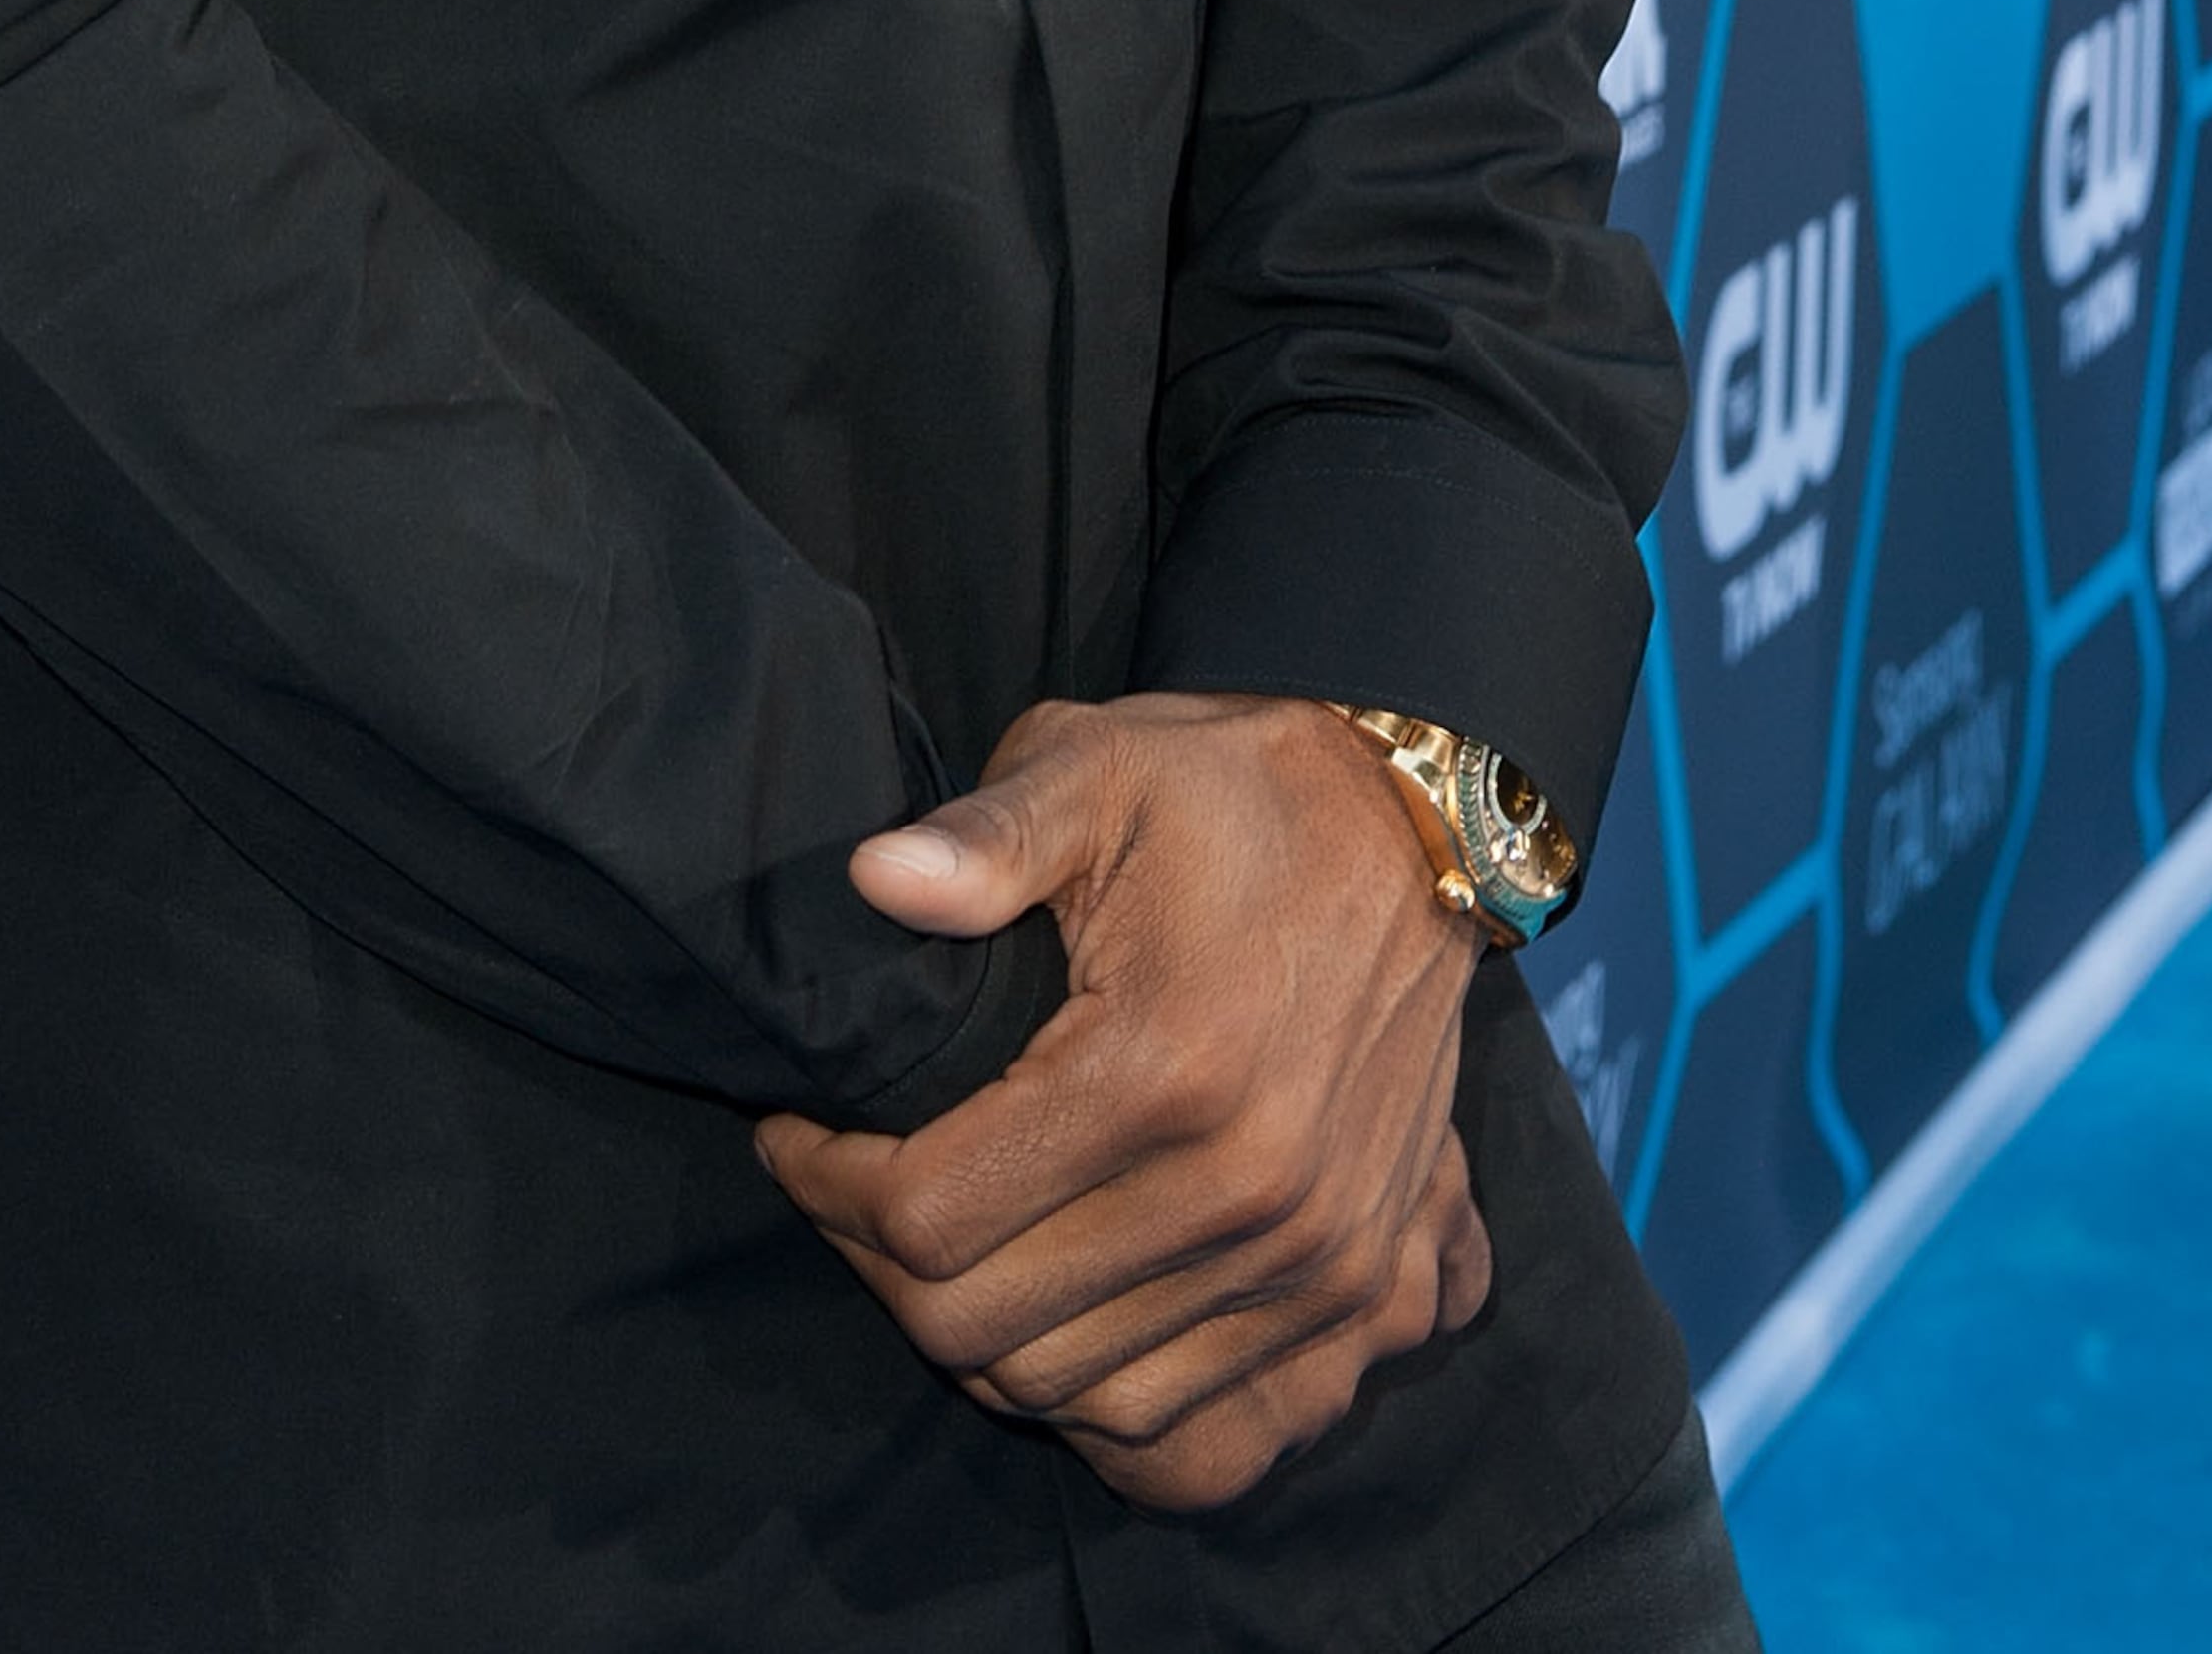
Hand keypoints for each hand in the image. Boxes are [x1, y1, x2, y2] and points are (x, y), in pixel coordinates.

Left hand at [753, 690, 1491, 1513]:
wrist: (1416, 829)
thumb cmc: (1231, 791)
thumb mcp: (1095, 765)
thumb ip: (983, 836)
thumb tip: (870, 879)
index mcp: (1161, 1069)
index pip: (929, 1218)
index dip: (826, 1181)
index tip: (795, 1127)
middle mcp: (1248, 1195)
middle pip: (989, 1333)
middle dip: (881, 1268)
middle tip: (853, 1186)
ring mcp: (1316, 1266)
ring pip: (1084, 1403)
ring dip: (987, 1343)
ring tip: (947, 1243)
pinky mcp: (1362, 1297)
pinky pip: (1205, 1446)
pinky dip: (1110, 1416)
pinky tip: (1061, 1320)